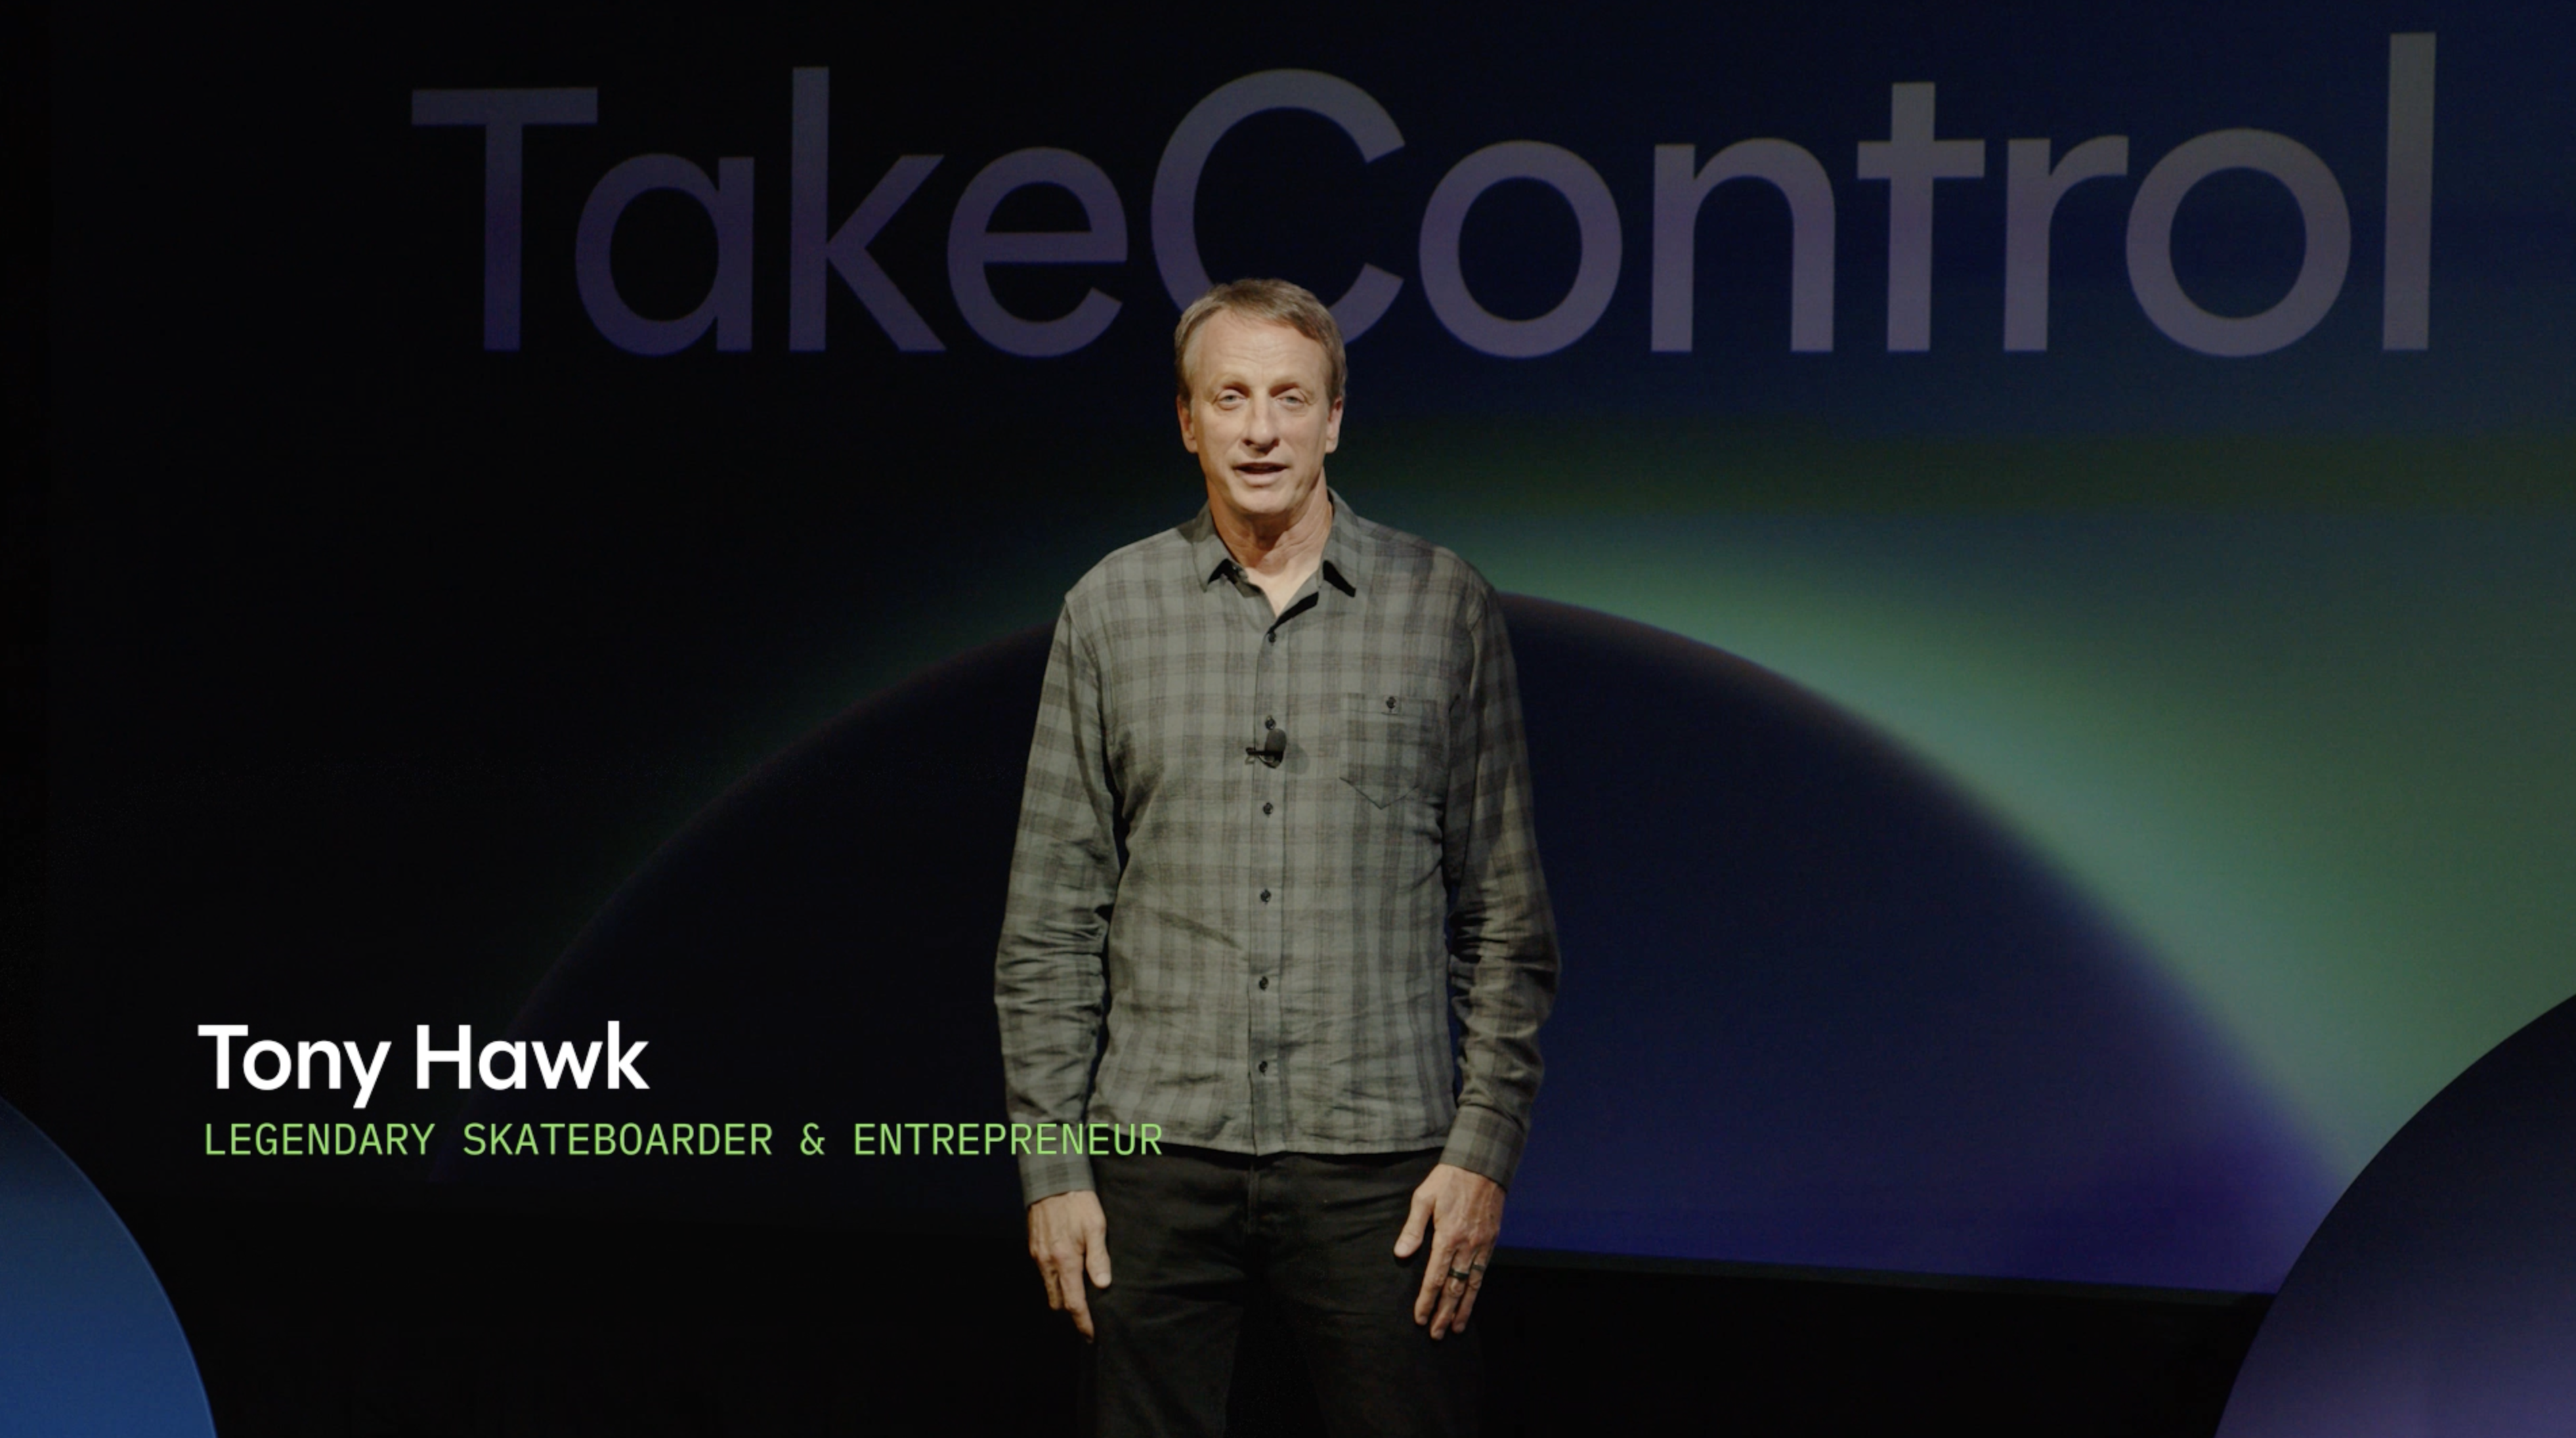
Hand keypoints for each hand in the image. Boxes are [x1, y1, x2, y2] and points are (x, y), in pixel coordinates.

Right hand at [1026, 1189, 1111, 1340]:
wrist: (1052, 1180)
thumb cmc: (1078, 1202)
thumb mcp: (1096, 1227)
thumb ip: (1098, 1258)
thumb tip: (1103, 1285)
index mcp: (1065, 1260)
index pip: (1074, 1302)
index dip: (1083, 1322)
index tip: (1091, 1335)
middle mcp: (1048, 1262)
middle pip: (1058, 1302)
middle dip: (1071, 1313)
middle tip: (1088, 1317)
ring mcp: (1038, 1256)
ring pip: (1049, 1289)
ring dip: (1063, 1297)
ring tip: (1080, 1297)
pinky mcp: (1034, 1248)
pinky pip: (1044, 1275)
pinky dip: (1055, 1282)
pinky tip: (1068, 1275)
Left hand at [1393, 1162, 1503, 1339]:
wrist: (1482, 1165)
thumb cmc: (1448, 1179)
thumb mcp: (1423, 1197)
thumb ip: (1413, 1228)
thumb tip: (1401, 1254)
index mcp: (1447, 1236)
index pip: (1435, 1277)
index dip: (1426, 1300)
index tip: (1419, 1318)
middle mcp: (1467, 1246)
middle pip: (1454, 1288)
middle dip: (1444, 1313)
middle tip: (1435, 1334)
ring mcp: (1482, 1245)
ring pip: (1472, 1285)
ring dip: (1463, 1309)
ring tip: (1455, 1329)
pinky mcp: (1491, 1241)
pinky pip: (1483, 1272)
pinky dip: (1476, 1291)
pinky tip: (1471, 1302)